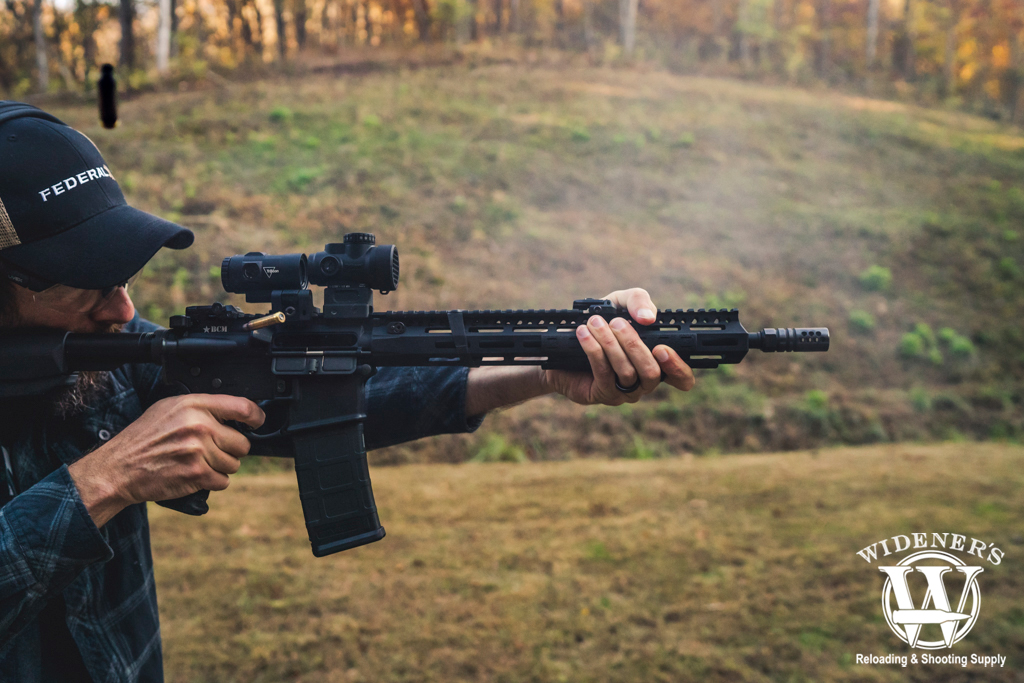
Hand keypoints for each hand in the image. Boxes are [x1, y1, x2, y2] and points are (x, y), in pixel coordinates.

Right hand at [68, 394, 265, 526]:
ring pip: (234, 464)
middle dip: (231, 449)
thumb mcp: (169, 408)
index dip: (256, 416)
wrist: (119, 468)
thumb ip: (201, 407)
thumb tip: (233, 413)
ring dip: (221, 467)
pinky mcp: (197, 475)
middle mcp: (199, 426)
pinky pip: (223, 481)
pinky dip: (212, 481)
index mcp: (194, 405)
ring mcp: (199, 451)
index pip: (242, 407)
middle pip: (242, 443)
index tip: (258, 421)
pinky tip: (195, 475)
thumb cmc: (143, 438)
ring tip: (198, 462)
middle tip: (211, 450)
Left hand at [540, 288, 694, 405]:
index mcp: (657, 362)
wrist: (565, 342)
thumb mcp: (620, 303)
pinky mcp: (603, 394)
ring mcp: (625, 392)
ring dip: (609, 344)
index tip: (662, 349)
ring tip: (595, 323)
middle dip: (634, 345)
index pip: (682, 378)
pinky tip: (584, 334)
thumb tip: (648, 318)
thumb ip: (638, 301)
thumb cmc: (603, 321)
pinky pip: (603, 373)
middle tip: (617, 323)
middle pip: (651, 372)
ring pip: (626, 372)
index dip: (678, 368)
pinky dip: (594, 350)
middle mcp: (645, 381)